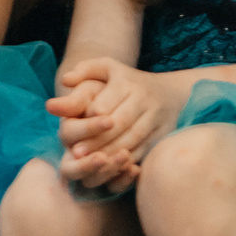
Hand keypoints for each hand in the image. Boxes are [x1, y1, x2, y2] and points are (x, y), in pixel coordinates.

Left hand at [50, 58, 184, 188]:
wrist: (170, 91)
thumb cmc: (127, 81)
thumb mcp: (107, 68)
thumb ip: (84, 70)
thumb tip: (65, 80)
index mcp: (126, 82)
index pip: (103, 106)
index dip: (88, 122)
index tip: (72, 134)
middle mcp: (144, 97)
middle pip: (118, 123)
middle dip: (96, 140)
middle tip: (77, 153)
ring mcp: (156, 115)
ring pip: (132, 138)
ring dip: (110, 153)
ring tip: (91, 162)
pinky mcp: (164, 132)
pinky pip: (145, 147)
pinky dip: (128, 159)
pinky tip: (112, 166)